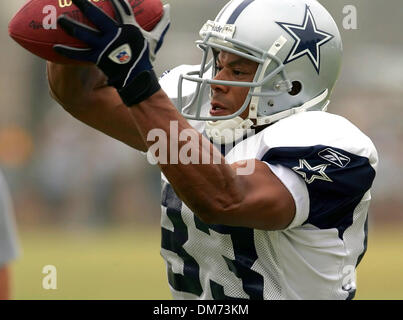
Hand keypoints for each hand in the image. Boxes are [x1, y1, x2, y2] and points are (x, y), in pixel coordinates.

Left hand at [54, 0, 169, 105]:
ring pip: (86, 33)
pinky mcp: (99, 59)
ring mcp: (106, 47)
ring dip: (72, 26)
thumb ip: (161, 23)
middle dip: (84, 4)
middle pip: (97, 15)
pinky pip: (80, 54)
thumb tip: (169, 9)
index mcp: (129, 28)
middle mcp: (116, 35)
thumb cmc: (145, 58)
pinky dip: (68, 51)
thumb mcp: (155, 39)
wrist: (139, 79)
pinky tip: (56, 47)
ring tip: (60, 19)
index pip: (121, 6)